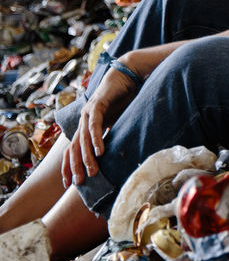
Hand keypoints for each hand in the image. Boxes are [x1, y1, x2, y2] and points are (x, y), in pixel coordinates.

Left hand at [61, 62, 139, 186]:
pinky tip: (99, 151)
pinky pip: (94, 125)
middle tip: (79, 183)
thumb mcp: (116, 122)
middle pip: (73, 148)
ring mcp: (88, 113)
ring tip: (92, 171)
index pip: (72, 150)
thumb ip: (112, 135)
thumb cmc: (123, 99)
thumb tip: (115, 154)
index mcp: (86, 126)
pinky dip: (96, 139)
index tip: (70, 183)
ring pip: (82, 139)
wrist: (126, 76)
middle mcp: (83, 121)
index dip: (70, 166)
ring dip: (86, 157)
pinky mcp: (97, 105)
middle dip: (75, 167)